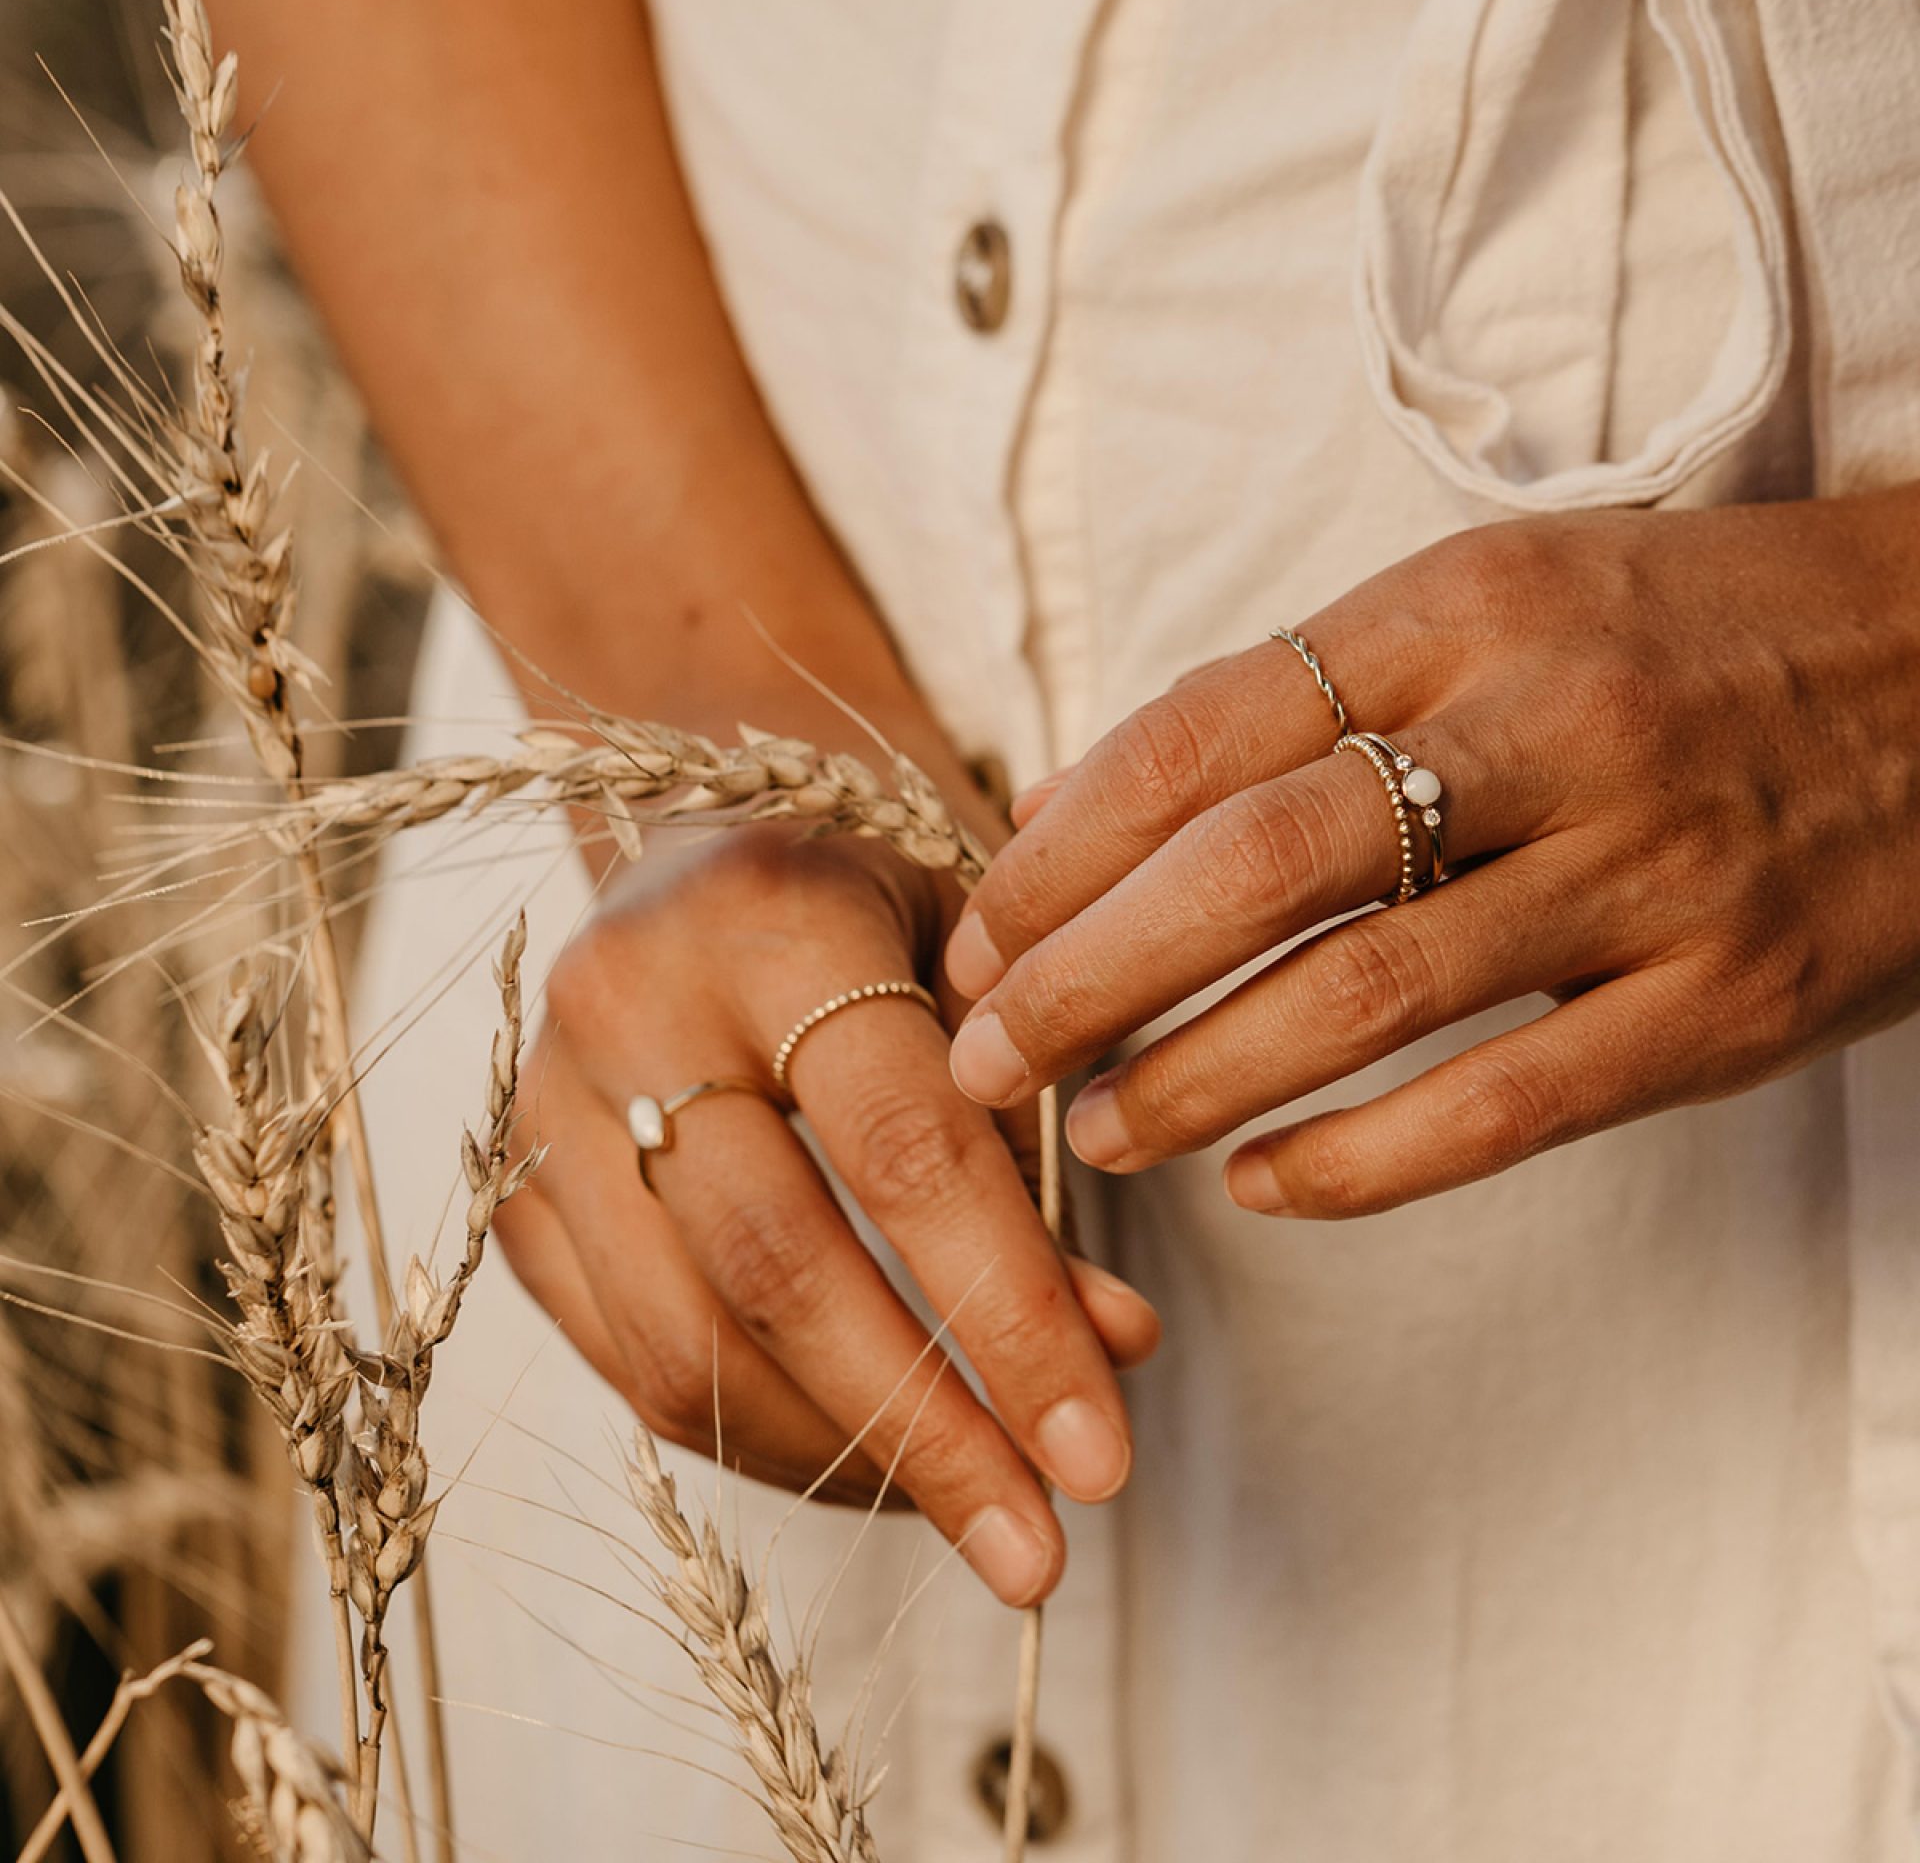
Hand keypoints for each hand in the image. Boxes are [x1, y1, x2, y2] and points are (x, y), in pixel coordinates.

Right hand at [494, 824, 1159, 1607]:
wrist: (705, 852)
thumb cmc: (873, 911)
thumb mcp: (979, 976)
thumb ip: (1038, 1151)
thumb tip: (1114, 1352)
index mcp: (775, 916)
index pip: (904, 1149)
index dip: (1008, 1314)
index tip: (1101, 1455)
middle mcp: (634, 1001)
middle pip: (779, 1268)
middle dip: (924, 1430)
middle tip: (1038, 1547)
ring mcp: (546, 1100)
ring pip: (684, 1343)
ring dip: (842, 1461)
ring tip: (965, 1515)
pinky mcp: (512, 1185)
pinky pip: (630, 1358)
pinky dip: (758, 1436)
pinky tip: (865, 1459)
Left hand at [942, 489, 1919, 1215]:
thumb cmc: (1689, 642)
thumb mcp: (1496, 607)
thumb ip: (1302, 699)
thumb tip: (1082, 803)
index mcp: (1461, 610)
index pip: (1198, 737)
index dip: (1059, 852)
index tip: (976, 935)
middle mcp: (1545, 725)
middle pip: (1252, 869)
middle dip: (1085, 978)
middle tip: (985, 1059)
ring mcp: (1645, 868)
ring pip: (1363, 994)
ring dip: (1197, 1079)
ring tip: (1096, 1131)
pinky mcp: (1726, 999)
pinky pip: (1507, 1104)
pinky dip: (1363, 1162)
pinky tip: (1267, 1189)